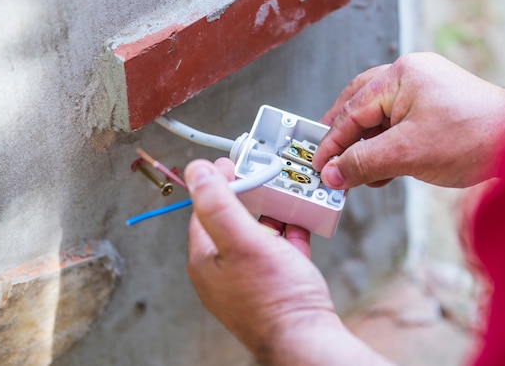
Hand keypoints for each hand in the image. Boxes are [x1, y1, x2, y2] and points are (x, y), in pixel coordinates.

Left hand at [185, 158, 334, 358]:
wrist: (306, 339)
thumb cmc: (275, 298)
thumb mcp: (243, 241)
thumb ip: (219, 205)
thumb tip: (197, 172)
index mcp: (206, 259)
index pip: (203, 210)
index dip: (216, 183)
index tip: (232, 165)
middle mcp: (223, 270)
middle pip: (231, 220)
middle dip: (248, 196)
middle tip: (263, 178)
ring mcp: (249, 278)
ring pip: (256, 234)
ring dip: (270, 213)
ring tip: (284, 196)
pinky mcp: (273, 284)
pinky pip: (277, 250)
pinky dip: (287, 234)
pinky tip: (299, 223)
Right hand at [312, 52, 504, 188]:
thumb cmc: (473, 138)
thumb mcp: (407, 154)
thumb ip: (362, 163)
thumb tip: (331, 174)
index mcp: (400, 75)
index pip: (352, 110)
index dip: (331, 141)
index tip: (318, 165)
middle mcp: (410, 75)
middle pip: (360, 105)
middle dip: (343, 137)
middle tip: (326, 160)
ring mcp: (425, 89)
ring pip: (379, 117)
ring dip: (366, 145)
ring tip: (356, 173)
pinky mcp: (435, 106)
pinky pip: (399, 124)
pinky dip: (387, 146)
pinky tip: (382, 170)